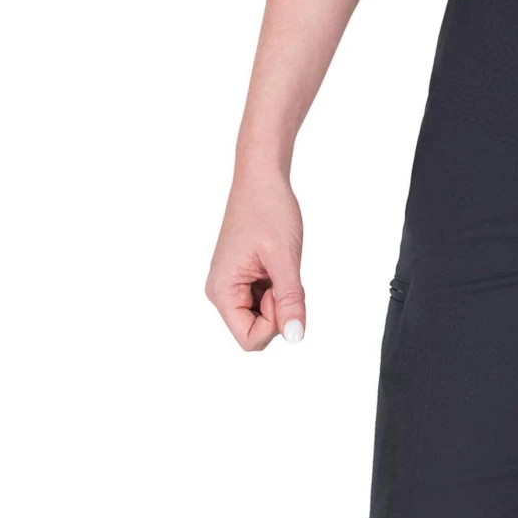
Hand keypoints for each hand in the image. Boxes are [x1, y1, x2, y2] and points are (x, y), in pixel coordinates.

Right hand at [205, 170, 305, 350]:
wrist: (261, 178)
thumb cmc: (270, 211)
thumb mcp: (285, 258)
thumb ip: (290, 300)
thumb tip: (296, 337)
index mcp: (222, 292)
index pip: (250, 339)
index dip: (275, 322)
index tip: (280, 287)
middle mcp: (221, 293)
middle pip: (256, 329)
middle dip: (277, 309)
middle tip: (281, 272)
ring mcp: (230, 284)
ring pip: (262, 314)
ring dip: (278, 296)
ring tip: (277, 263)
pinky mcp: (241, 276)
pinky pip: (262, 298)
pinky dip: (276, 286)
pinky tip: (276, 261)